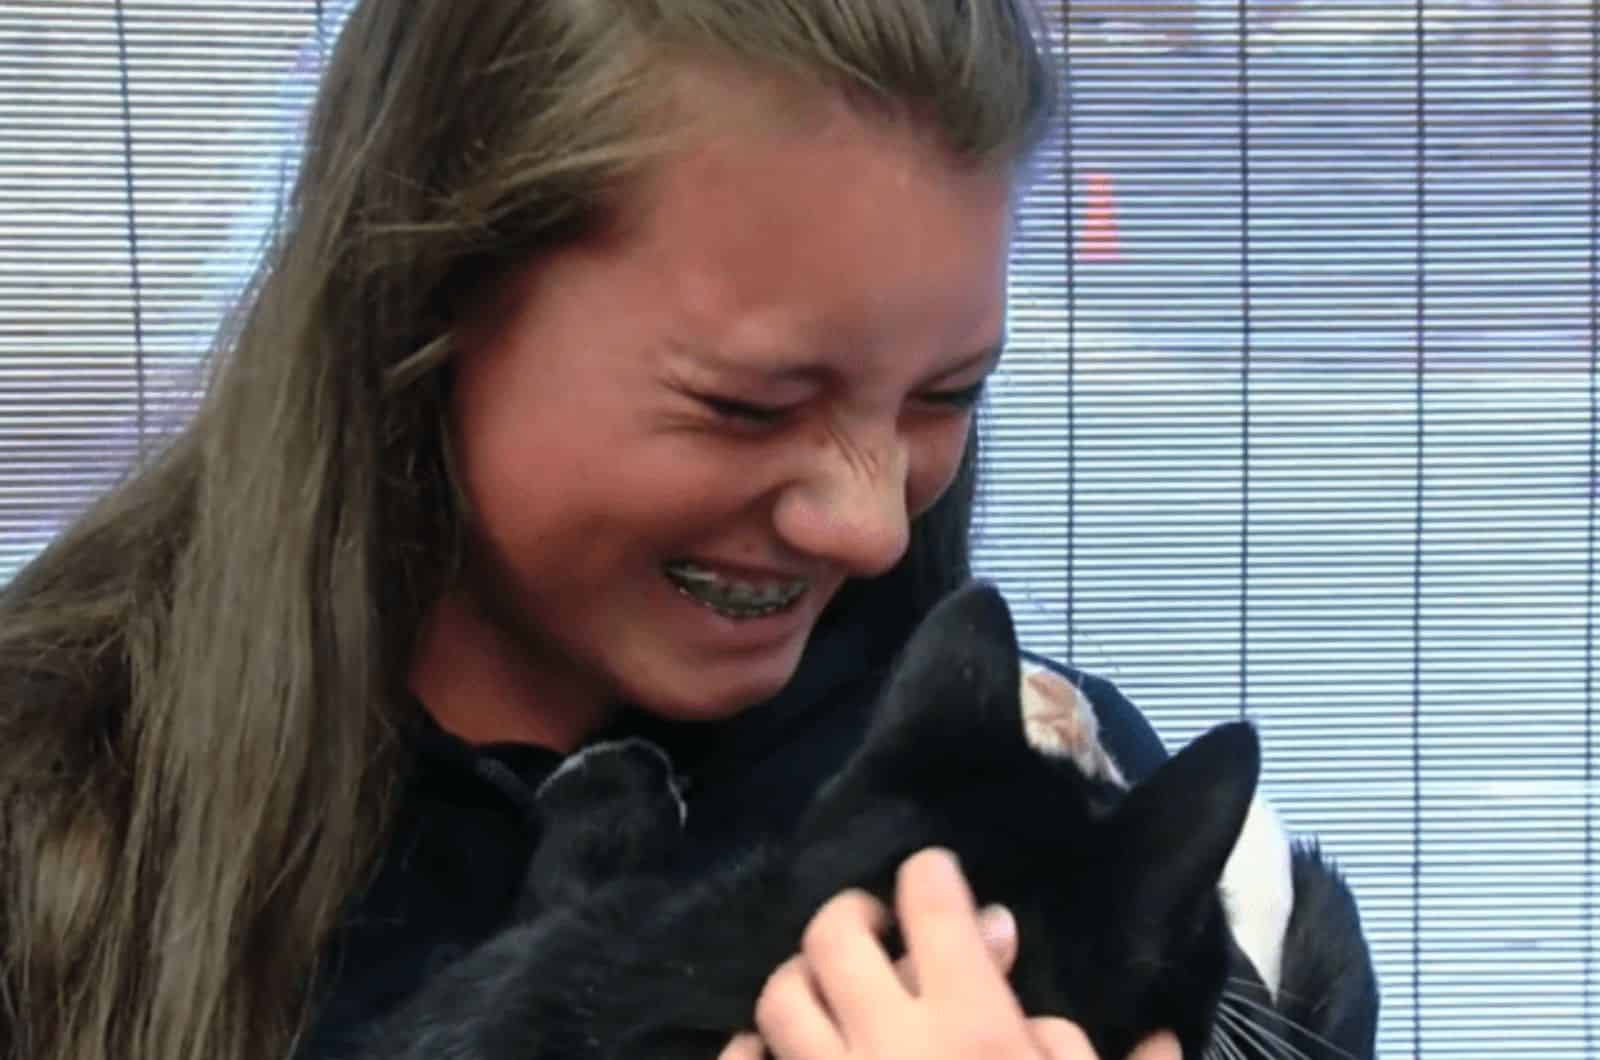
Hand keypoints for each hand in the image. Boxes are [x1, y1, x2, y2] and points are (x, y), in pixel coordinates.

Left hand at [719, 848, 1181, 1059]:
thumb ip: (1080, 1054)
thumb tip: (1056, 1001)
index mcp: (974, 1024)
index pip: (934, 906)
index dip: (931, 875)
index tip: (935, 875)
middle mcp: (890, 1040)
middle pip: (836, 933)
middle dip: (856, 913)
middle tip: (879, 929)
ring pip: (779, 994)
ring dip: (803, 979)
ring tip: (833, 994)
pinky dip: (750, 1054)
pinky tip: (772, 1055)